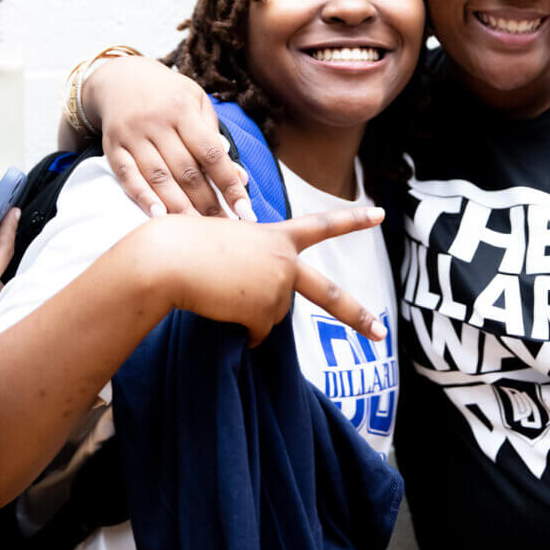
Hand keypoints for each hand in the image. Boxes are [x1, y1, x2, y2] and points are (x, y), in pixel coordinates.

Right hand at [83, 56, 253, 219]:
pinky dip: (143, 198)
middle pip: (186, 170)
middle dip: (208, 203)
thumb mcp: (196, 103)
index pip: (212, 153)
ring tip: (198, 230)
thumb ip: (215, 138)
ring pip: (158, 177)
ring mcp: (132, 135)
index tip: (246, 212)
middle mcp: (157, 122)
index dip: (230, 184)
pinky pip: (127, 177)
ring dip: (180, 207)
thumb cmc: (168, 95)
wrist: (119, 77)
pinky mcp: (112, 147)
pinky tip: (158, 217)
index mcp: (183, 109)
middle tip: (225, 228)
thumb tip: (240, 177)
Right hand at [128, 207, 389, 345]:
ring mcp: (278, 285)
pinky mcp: (265, 310)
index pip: (321, 225)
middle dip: (357, 317)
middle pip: (329, 294)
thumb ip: (252, 267)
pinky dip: (241, 331)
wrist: (167, 258)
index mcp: (275, 236)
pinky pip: (257, 334)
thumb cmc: (184, 246)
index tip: (380, 215)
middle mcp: (284, 259)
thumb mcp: (226, 246)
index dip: (352, 221)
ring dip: (248, 313)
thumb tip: (260, 313)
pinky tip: (221, 308)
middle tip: (382, 335)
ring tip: (219, 289)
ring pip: (272, 317)